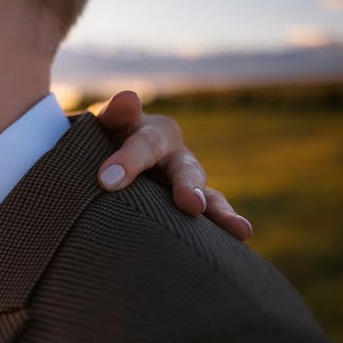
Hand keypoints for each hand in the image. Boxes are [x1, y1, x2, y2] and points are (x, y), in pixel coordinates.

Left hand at [94, 91, 252, 240]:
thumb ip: (114, 113)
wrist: (102, 165)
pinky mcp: (189, 212)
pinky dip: (221, 231)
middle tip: (191, 204)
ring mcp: (187, 187)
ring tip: (241, 229)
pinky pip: (208, 223)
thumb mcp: (104, 123)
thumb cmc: (102, 142)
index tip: (106, 181)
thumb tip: (128, 99)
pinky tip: (238, 244)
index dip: (128, 161)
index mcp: (157, 133)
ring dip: (221, 213)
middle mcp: (178, 159)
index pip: (145, 144)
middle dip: (189, 187)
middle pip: (187, 171)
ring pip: (208, 198)